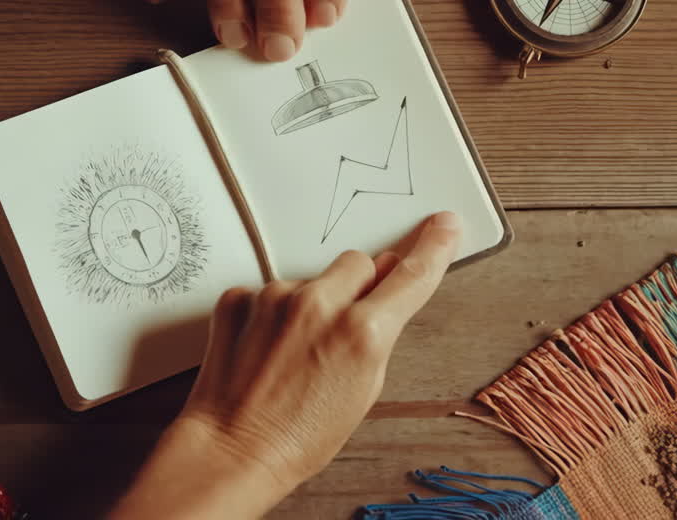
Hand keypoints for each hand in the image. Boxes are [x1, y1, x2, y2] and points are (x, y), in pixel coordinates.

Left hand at [109, 211, 461, 519]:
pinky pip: (269, 291)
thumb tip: (387, 293)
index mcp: (362, 333)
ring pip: (312, 278)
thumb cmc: (298, 437)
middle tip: (345, 324)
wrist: (233, 449)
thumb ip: (379, 333)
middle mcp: (319, 305)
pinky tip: (266, 348)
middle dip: (360, 286)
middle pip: (359, 263)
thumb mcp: (364, 390)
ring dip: (312, 303)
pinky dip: (272, 314)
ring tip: (294, 352)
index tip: (444, 226)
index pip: (411, 274)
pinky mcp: (240, 297)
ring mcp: (275, 297)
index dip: (433, 247)